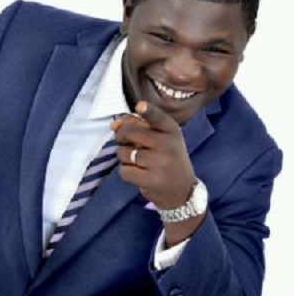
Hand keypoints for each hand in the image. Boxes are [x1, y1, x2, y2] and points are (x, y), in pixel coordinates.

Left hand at [111, 101, 204, 245]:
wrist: (182, 190)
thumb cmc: (165, 158)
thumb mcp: (160, 138)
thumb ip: (137, 125)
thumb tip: (113, 125)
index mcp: (171, 130)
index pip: (158, 117)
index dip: (148, 111)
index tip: (140, 106)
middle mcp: (168, 144)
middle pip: (129, 132)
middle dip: (121, 136)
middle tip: (124, 142)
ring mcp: (161, 163)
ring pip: (124, 153)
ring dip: (124, 156)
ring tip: (137, 161)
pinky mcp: (153, 180)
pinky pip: (124, 171)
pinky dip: (126, 172)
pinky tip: (138, 174)